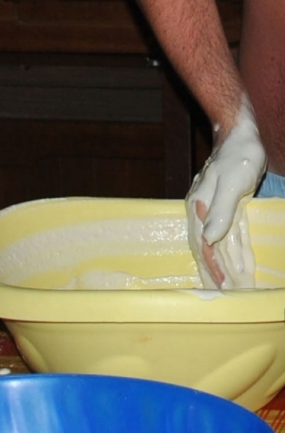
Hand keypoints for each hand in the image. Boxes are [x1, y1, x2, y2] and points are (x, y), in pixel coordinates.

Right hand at [186, 100, 266, 288]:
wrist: (240, 133)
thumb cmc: (238, 156)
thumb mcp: (232, 183)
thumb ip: (220, 211)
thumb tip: (209, 239)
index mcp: (198, 208)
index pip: (203, 243)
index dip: (212, 264)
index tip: (221, 282)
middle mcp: (200, 212)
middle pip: (203, 247)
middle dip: (212, 269)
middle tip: (221, 291)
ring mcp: (209, 210)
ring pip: (211, 243)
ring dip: (216, 263)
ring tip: (222, 282)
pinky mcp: (221, 207)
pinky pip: (221, 234)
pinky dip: (223, 249)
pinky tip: (227, 259)